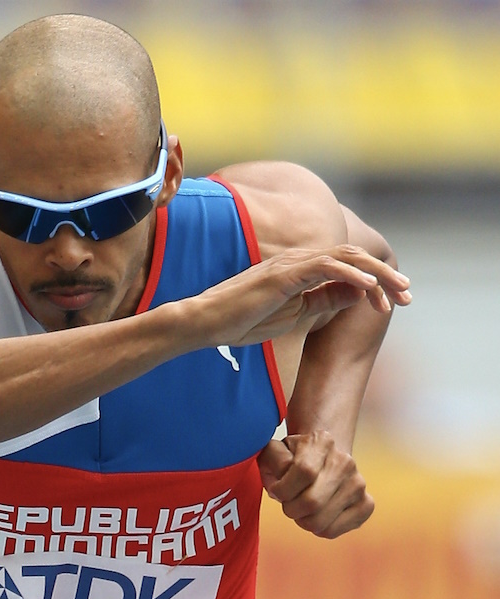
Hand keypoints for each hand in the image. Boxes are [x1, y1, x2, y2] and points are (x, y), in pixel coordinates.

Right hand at [191, 244, 411, 348]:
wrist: (206, 323)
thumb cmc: (242, 320)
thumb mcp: (295, 314)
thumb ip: (325, 300)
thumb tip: (360, 291)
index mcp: (301, 270)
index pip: (347, 267)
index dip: (376, 282)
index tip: (394, 303)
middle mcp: (299, 260)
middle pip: (353, 258)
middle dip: (386, 275)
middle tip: (409, 296)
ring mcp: (291, 264)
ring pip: (346, 258)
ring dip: (377, 274)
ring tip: (398, 292)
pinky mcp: (284, 274)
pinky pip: (327, 267)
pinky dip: (352, 275)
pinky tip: (371, 287)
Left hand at [257, 431, 373, 537]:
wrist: (322, 459)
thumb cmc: (291, 458)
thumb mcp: (274, 450)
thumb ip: (272, 458)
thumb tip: (283, 475)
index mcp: (322, 441)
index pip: (304, 471)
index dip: (283, 488)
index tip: (276, 489)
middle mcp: (345, 461)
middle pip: (312, 501)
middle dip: (290, 508)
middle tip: (287, 502)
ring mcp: (358, 484)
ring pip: (320, 521)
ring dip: (301, 520)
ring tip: (301, 507)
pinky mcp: (366, 505)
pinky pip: (332, 531)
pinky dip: (316, 528)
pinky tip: (316, 514)